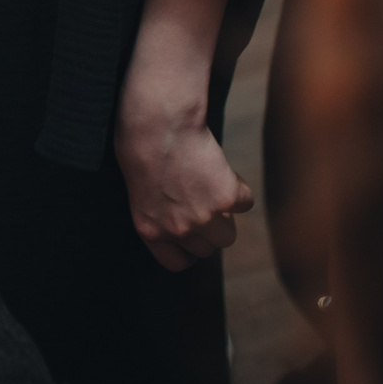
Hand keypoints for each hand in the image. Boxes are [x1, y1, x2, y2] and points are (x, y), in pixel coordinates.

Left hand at [114, 70, 251, 271]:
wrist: (158, 121)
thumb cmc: (139, 143)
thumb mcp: (138, 186)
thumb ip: (158, 209)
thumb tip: (178, 214)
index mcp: (149, 229)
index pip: (176, 262)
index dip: (187, 249)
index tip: (192, 234)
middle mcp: (177, 230)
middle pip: (208, 248)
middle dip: (208, 228)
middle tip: (202, 198)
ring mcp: (204, 217)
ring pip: (228, 234)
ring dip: (225, 213)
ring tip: (212, 186)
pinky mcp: (227, 198)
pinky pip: (245, 202)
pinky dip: (239, 186)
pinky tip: (221, 167)